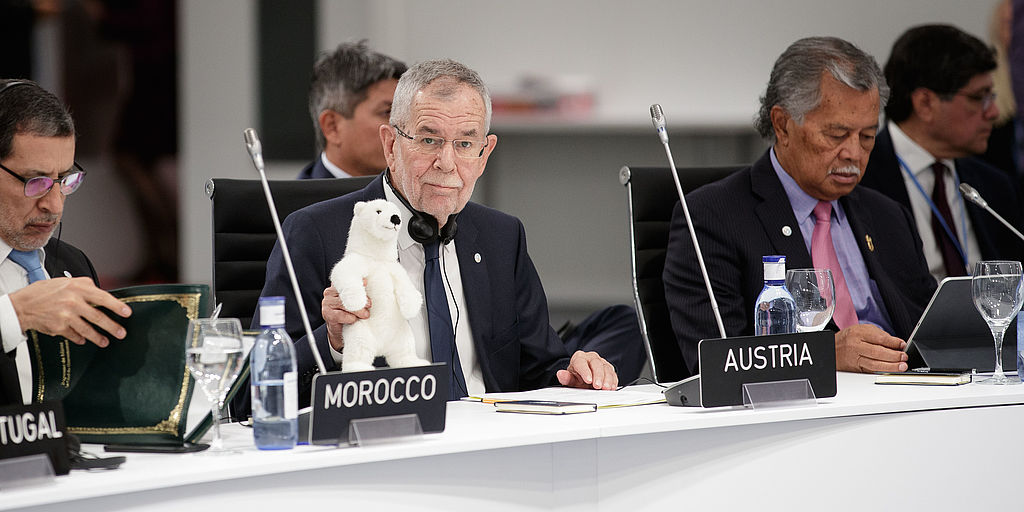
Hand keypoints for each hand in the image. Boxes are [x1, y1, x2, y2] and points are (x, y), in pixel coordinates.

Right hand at [9, 277, 131, 346]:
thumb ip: (85, 286)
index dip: (116, 306)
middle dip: (112, 327)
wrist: (22, 305)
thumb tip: (102, 293)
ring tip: (105, 341)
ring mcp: (66, 316)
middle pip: (98, 317)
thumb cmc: (45, 292)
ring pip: (88, 330)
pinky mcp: (59, 328)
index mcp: (77, 289)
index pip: (102, 298)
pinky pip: (75, 335)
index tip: (127, 313)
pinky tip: (84, 340)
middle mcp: (73, 303)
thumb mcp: (66, 282)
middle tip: (121, 333)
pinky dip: (81, 338)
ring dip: (98, 337)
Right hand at [322, 283, 370, 350]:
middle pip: (347, 292)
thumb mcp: (356, 300)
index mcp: (337, 285)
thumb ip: (359, 291)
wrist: (341, 330)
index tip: (366, 283)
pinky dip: (350, 318)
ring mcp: (327, 302)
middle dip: (361, 299)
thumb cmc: (351, 313)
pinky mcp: (326, 314)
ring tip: (365, 315)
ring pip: (345, 304)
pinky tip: (354, 320)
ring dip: (358, 310)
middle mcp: (330, 292)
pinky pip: (341, 315)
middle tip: (369, 305)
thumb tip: (365, 281)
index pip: (346, 279)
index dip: (357, 281)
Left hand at [556, 350, 617, 389]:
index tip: (588, 380)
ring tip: (606, 388)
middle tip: (597, 386)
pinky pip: (613, 373)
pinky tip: (611, 387)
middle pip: (596, 363)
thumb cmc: (577, 377)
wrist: (585, 378)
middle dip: (598, 375)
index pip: (581, 362)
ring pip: (606, 368)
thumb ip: (566, 378)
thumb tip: (560, 374)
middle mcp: (591, 358)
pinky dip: (613, 381)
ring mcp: (601, 362)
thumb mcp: (571, 379)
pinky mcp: (609, 369)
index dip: (585, 371)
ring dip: (607, 379)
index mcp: (579, 358)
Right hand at [834, 323, 907, 372]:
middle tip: (904, 357)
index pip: (879, 338)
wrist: (831, 349)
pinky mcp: (855, 369)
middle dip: (894, 356)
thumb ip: (879, 335)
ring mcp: (854, 359)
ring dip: (890, 366)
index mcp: (858, 334)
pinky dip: (882, 371)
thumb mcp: (862, 330)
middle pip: (878, 352)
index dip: (893, 342)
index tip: (902, 345)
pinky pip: (870, 371)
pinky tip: (890, 370)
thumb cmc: (848, 338)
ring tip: (901, 366)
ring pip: (874, 364)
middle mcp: (855, 346)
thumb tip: (897, 343)